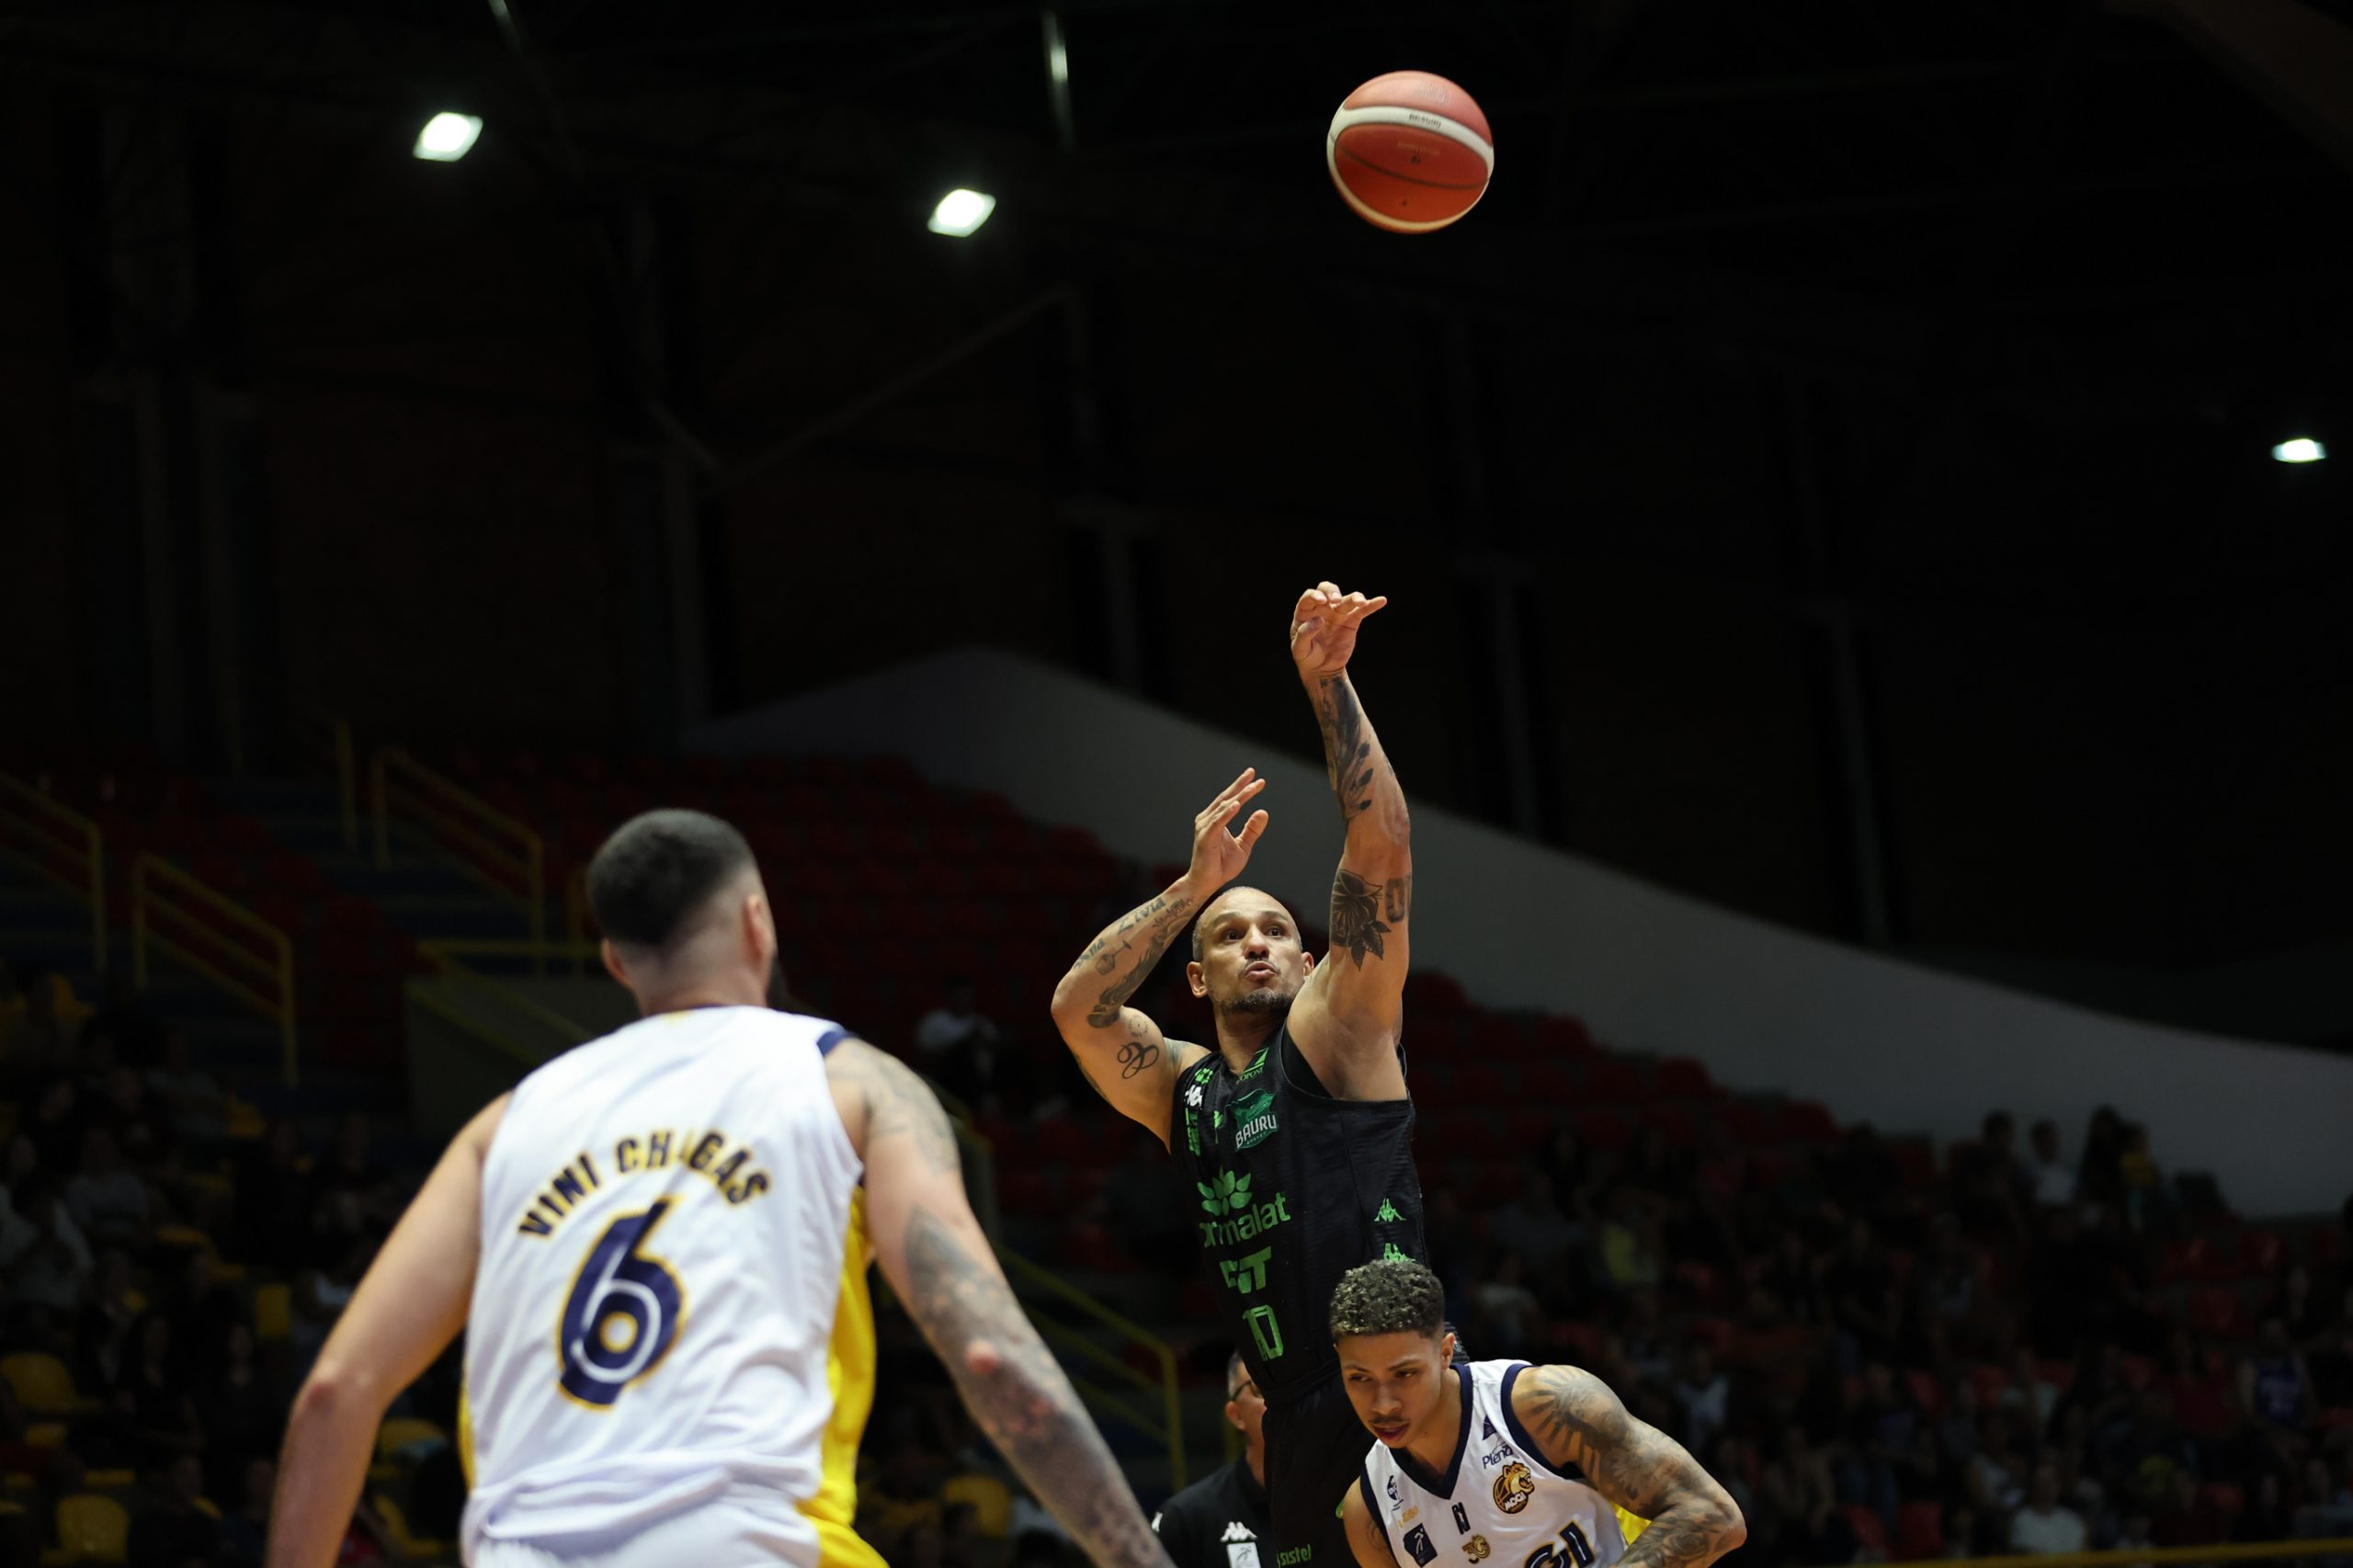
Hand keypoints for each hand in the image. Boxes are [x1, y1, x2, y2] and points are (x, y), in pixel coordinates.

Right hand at [1186, 768, 1268, 891]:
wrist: (1206, 884)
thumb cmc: (1221, 866)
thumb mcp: (1243, 846)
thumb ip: (1252, 830)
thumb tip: (1263, 812)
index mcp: (1215, 820)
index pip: (1230, 799)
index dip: (1242, 788)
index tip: (1257, 779)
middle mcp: (1207, 819)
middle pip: (1226, 798)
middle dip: (1241, 785)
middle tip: (1253, 773)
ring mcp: (1205, 827)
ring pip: (1225, 807)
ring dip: (1240, 796)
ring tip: (1253, 787)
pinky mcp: (1206, 837)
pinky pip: (1219, 822)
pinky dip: (1228, 813)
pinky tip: (1238, 804)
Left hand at [1288, 581, 1386, 676]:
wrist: (1322, 669)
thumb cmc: (1306, 657)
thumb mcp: (1299, 649)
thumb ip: (1304, 634)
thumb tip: (1318, 619)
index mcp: (1305, 611)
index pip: (1309, 597)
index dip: (1315, 595)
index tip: (1322, 601)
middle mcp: (1322, 608)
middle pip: (1327, 589)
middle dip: (1332, 591)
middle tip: (1336, 600)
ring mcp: (1338, 613)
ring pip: (1347, 599)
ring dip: (1355, 598)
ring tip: (1361, 602)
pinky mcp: (1352, 621)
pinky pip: (1363, 611)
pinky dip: (1372, 605)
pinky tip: (1381, 600)